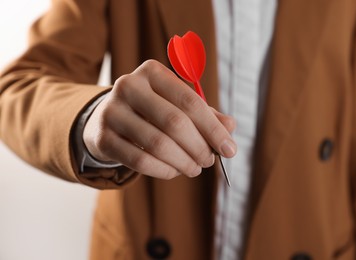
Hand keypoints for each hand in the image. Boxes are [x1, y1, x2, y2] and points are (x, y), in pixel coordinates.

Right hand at [83, 60, 235, 179]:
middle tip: (209, 161)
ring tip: (195, 169)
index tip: (230, 149)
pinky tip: (174, 172)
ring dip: (183, 162)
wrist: (108, 118)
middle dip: (199, 147)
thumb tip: (230, 127)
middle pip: (175, 123)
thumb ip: (205, 114)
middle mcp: (129, 85)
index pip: (190, 101)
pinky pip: (140, 161)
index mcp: (152, 72)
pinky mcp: (103, 137)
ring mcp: (112, 111)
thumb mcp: (177, 104)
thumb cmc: (151, 110)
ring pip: (158, 144)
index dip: (213, 129)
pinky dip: (163, 171)